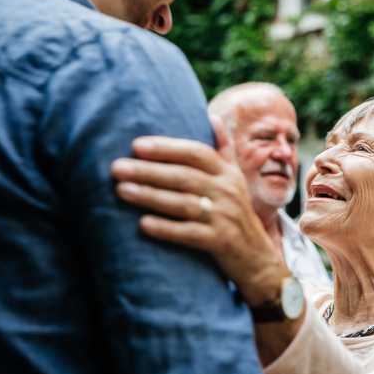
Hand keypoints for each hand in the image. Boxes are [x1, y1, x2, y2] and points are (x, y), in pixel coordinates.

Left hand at [110, 119, 288, 305]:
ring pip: (183, 203)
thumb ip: (223, 149)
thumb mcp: (236, 179)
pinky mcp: (220, 242)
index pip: (197, 153)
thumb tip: (213, 117)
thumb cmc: (238, 213)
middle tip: (116, 168)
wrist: (257, 257)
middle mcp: (228, 192)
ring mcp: (225, 217)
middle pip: (184, 177)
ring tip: (121, 190)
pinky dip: (166, 229)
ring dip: (150, 196)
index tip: (136, 145)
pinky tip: (143, 224)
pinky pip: (189, 233)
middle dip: (149, 171)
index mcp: (228, 173)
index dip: (167, 148)